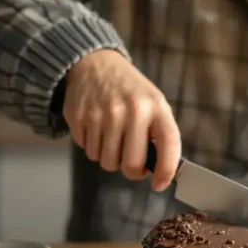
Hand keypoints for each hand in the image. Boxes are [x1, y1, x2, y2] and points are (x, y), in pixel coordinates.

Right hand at [63, 49, 180, 190]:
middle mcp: (130, 110)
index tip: (160, 184)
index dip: (166, 170)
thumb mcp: (155, 103)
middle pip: (131, 165)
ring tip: (113, 138)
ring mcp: (103, 114)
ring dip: (110, 158)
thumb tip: (163, 171)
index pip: (168, 145)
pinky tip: (98, 129)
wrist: (95, 63)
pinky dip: (93, 146)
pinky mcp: (79, 117)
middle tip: (131, 161)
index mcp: (155, 107)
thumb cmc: (130, 91)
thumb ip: (161, 134)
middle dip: (132, 170)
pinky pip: (87, 151)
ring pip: (107, 162)